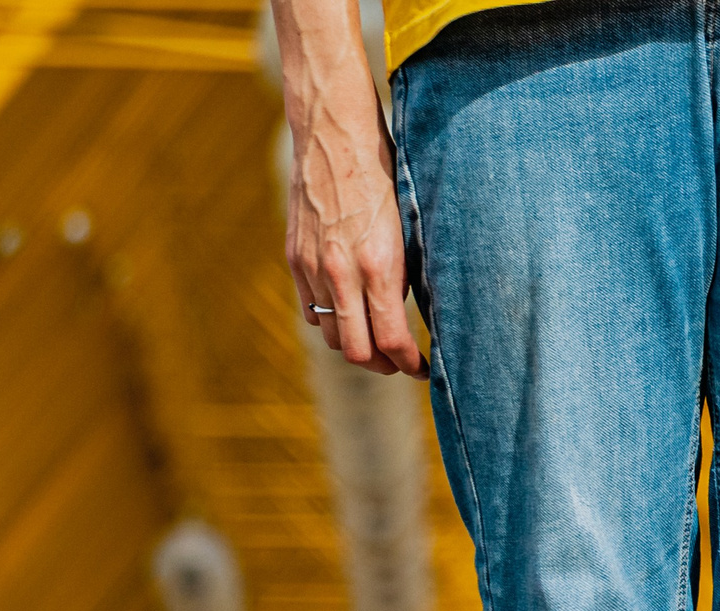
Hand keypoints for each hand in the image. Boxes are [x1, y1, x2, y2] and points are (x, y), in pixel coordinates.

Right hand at [272, 0, 423, 375]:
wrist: (334, 133)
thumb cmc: (385, 174)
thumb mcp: (411, 226)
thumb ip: (410, 274)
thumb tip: (422, 315)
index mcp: (378, 265)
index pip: (391, 341)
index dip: (410, 364)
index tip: (424, 368)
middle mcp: (340, 271)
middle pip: (355, 352)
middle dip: (382, 366)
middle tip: (401, 363)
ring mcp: (312, 265)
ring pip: (329, 334)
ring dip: (354, 345)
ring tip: (377, 341)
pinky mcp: (294, 255)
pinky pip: (308, 307)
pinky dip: (329, 320)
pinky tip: (349, 312)